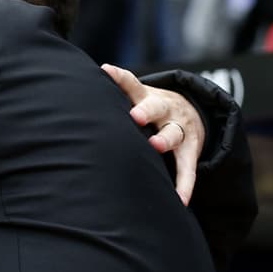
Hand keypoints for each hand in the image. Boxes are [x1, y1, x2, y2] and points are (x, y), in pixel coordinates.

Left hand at [102, 64, 204, 204]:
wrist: (191, 113)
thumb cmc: (150, 108)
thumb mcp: (137, 96)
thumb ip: (116, 92)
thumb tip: (80, 83)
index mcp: (146, 97)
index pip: (131, 83)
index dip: (120, 78)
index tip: (106, 72)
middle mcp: (165, 110)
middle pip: (156, 108)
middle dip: (146, 111)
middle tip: (134, 116)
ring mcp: (180, 129)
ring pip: (173, 133)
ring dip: (165, 139)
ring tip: (156, 145)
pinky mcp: (190, 149)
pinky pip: (188, 167)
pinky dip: (184, 183)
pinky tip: (179, 199)